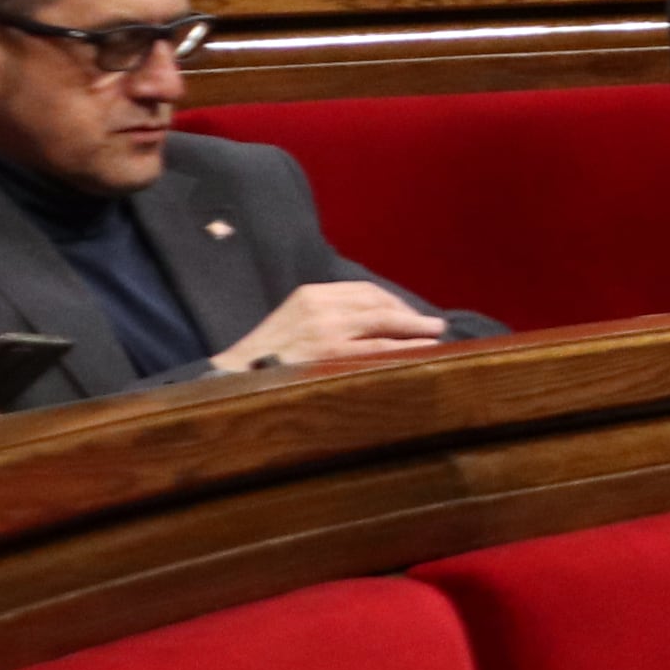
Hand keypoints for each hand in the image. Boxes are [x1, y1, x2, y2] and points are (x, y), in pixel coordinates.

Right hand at [210, 280, 450, 374]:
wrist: (233, 379)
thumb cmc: (266, 355)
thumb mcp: (292, 321)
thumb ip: (325, 315)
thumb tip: (370, 321)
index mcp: (310, 295)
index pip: (363, 291)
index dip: (391, 302)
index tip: (408, 313)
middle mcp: (320, 307)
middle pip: (377, 303)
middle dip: (408, 313)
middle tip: (432, 324)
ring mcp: (326, 331)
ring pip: (382, 322)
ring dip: (414, 327)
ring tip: (435, 333)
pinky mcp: (331, 355)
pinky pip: (378, 347)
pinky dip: (405, 345)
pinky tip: (422, 348)